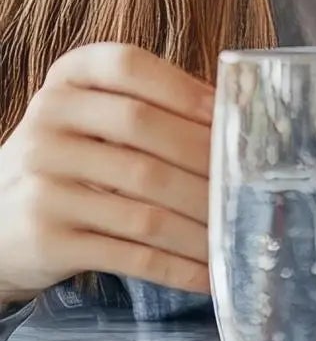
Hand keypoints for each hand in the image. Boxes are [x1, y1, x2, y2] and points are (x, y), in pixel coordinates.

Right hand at [0, 44, 213, 303]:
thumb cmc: (71, 160)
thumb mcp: (91, 119)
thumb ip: (150, 107)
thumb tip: (239, 115)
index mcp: (65, 81)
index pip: (127, 66)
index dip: (183, 87)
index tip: (228, 112)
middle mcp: (46, 124)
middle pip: (144, 134)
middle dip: (206, 161)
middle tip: (248, 184)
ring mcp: (42, 183)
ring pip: (144, 204)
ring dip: (202, 225)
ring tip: (237, 235)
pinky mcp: (45, 238)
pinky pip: (128, 253)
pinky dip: (176, 267)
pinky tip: (208, 274)